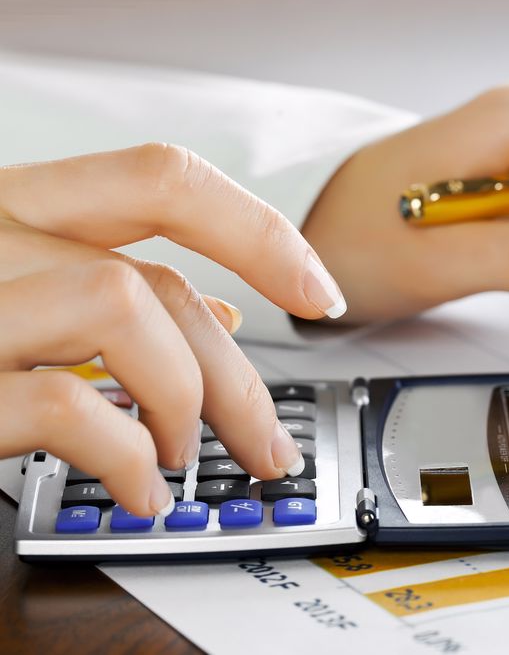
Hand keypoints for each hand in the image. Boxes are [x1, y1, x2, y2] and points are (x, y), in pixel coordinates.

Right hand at [0, 144, 346, 516]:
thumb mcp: (21, 293)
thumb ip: (116, 292)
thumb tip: (225, 317)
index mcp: (16, 207)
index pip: (164, 180)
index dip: (259, 231)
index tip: (319, 293)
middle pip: (165, 276)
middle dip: (241, 374)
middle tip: (268, 444)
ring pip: (127, 310)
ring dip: (184, 400)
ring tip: (182, 459)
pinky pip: (67, 402)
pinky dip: (126, 454)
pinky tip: (140, 489)